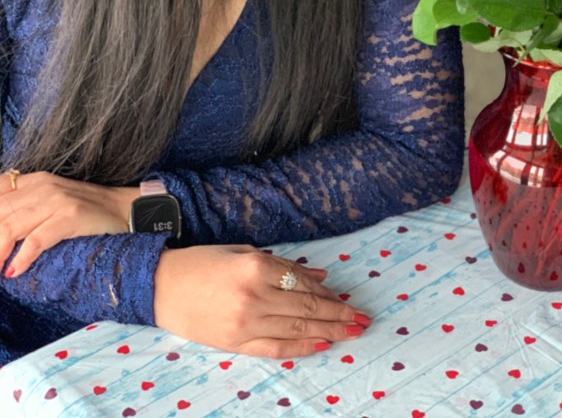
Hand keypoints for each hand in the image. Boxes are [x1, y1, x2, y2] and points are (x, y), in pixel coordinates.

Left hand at [0, 170, 134, 276]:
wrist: (124, 209)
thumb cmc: (85, 211)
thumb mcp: (49, 202)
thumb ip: (22, 210)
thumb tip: (2, 233)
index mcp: (33, 181)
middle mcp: (41, 187)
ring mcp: (56, 200)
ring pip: (9, 227)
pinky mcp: (70, 217)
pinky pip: (36, 239)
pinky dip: (21, 257)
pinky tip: (13, 271)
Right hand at [154, 245, 371, 357]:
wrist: (160, 287)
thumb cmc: (203, 262)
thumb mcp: (244, 252)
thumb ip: (283, 265)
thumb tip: (319, 276)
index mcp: (256, 266)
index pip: (303, 284)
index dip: (329, 293)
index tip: (349, 298)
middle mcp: (254, 296)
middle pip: (307, 309)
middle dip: (340, 315)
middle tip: (364, 320)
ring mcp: (245, 322)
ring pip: (297, 329)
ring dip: (329, 331)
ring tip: (352, 332)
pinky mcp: (236, 343)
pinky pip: (276, 348)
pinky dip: (302, 347)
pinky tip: (322, 345)